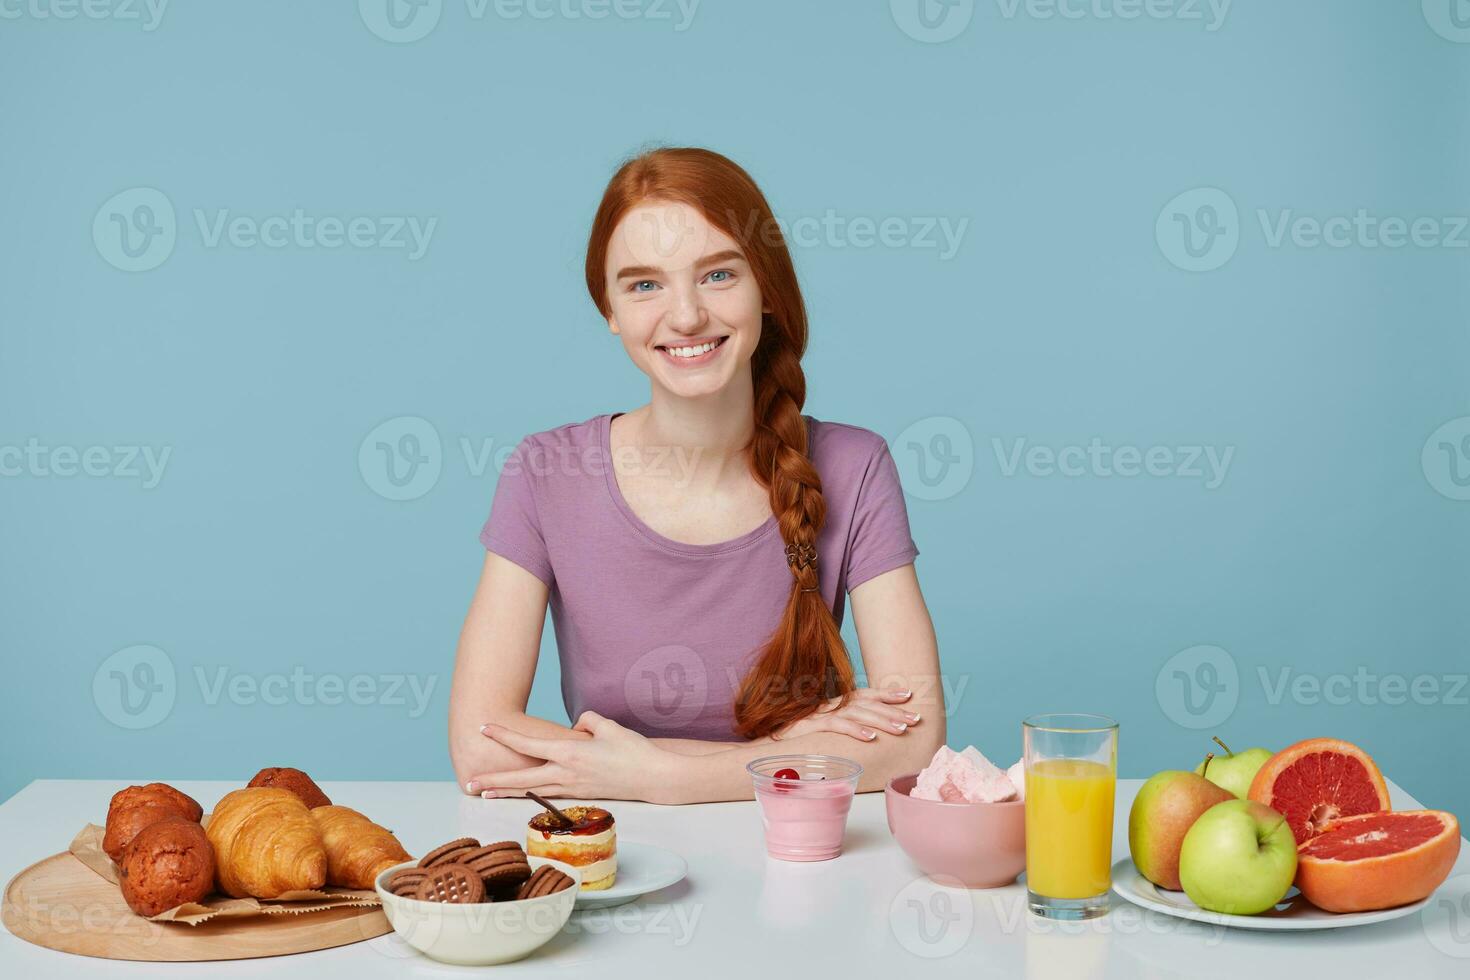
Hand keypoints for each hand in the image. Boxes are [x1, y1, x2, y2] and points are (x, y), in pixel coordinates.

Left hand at [468, 711, 679, 803]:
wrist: (653, 778)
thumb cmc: (633, 750)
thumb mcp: (608, 726)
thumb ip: (586, 722)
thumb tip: (575, 729)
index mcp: (570, 753)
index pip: (528, 743)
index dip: (504, 735)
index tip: (484, 728)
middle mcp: (566, 773)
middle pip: (521, 777)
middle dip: (494, 779)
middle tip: (470, 783)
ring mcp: (572, 788)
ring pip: (532, 790)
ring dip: (507, 791)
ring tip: (485, 794)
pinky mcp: (580, 796)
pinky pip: (548, 795)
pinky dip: (531, 795)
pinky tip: (522, 795)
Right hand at [768, 687, 919, 742]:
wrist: (766, 742)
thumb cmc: (796, 738)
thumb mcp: (822, 729)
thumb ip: (841, 726)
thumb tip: (866, 733)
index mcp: (834, 704)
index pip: (864, 695)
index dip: (886, 694)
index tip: (908, 695)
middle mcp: (830, 705)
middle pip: (867, 704)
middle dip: (893, 710)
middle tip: (916, 718)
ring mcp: (820, 714)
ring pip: (857, 714)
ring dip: (881, 721)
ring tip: (902, 729)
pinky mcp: (810, 726)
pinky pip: (837, 726)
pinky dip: (855, 731)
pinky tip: (871, 738)